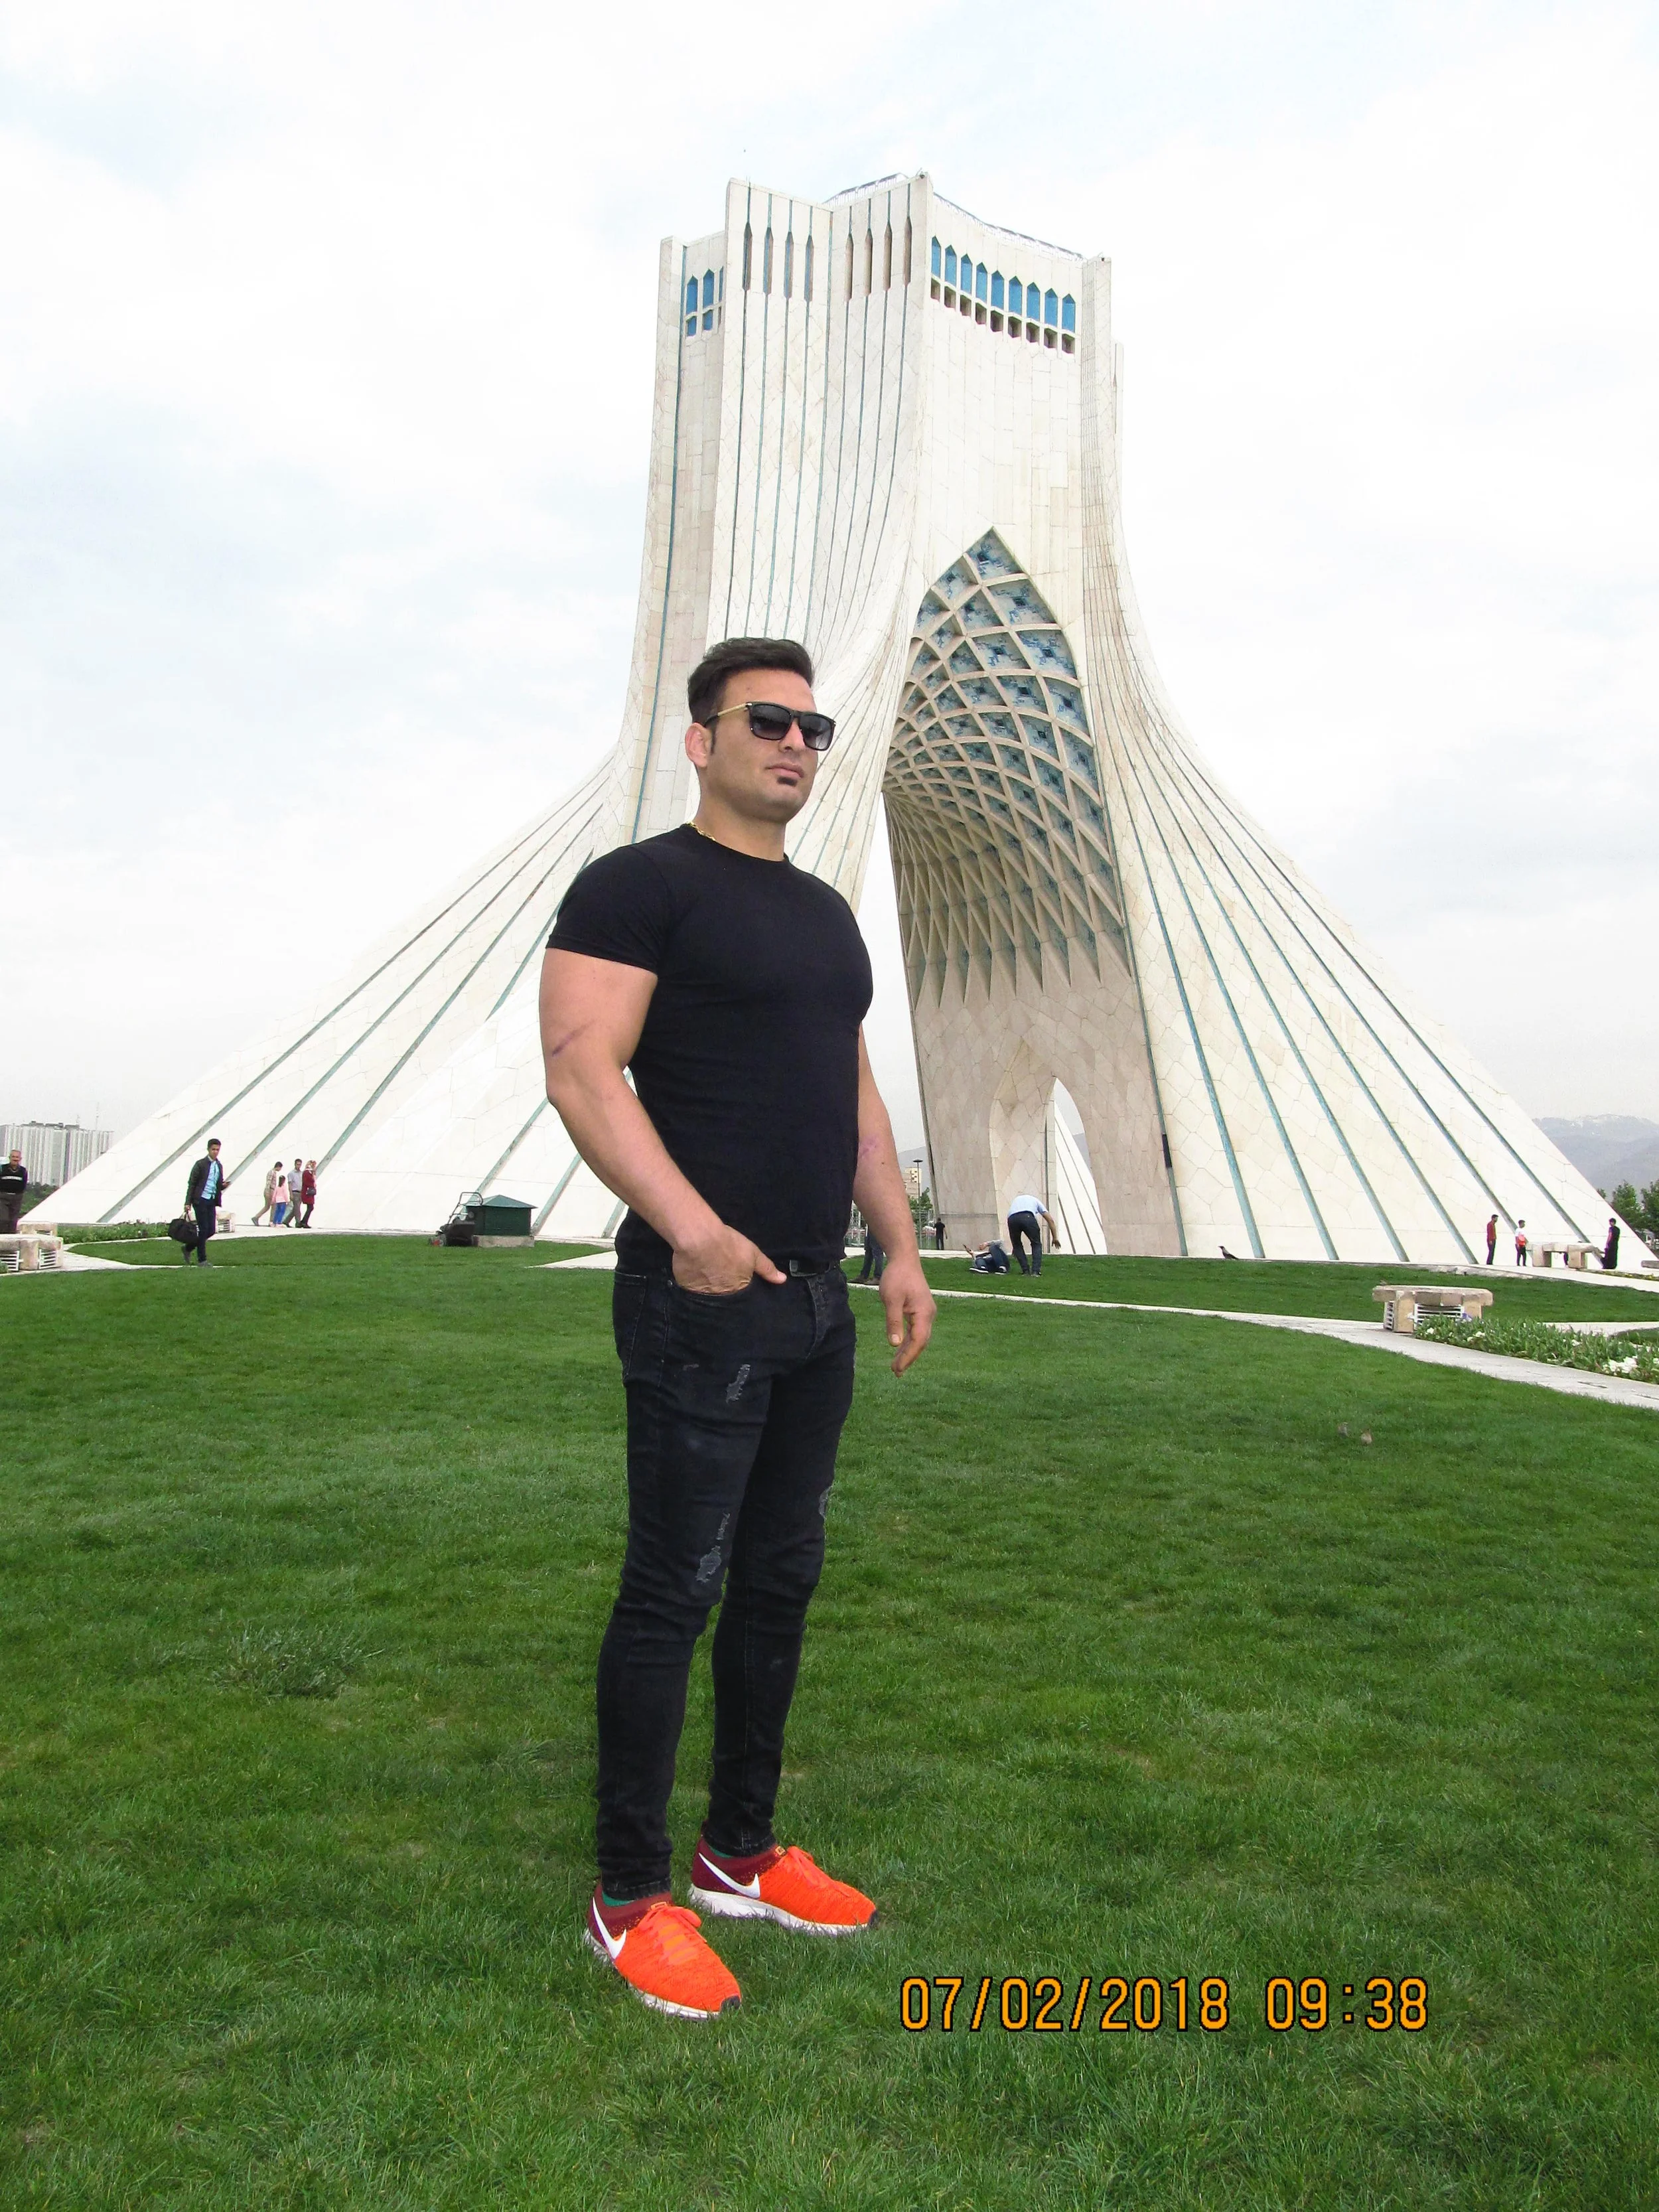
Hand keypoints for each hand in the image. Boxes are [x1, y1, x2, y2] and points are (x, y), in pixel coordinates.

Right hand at [672, 1221, 786, 1294]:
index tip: (737, 1282)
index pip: (741, 1295)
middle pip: (724, 1297)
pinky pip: (691, 1290)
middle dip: (724, 1292)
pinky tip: (693, 1277)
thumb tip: (782, 1280)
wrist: (700, 1239)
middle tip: (721, 1279)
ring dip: (708, 1290)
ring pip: (707, 1296)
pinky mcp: (686, 1288)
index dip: (739, 1288)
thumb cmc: (729, 1244)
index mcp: (738, 1288)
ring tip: (707, 1279)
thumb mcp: (753, 1253)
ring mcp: (703, 1294)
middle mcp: (722, 1296)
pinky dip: (693, 1286)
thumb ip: (767, 1268)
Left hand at [878, 1253, 935, 1373]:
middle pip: (920, 1342)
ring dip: (908, 1351)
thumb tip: (894, 1344)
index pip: (918, 1341)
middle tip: (896, 1372)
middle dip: (909, 1358)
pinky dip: (908, 1341)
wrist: (904, 1259)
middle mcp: (929, 1315)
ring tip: (896, 1367)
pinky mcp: (920, 1311)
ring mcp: (925, 1313)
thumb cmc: (897, 1276)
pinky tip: (900, 1349)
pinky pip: (916, 1330)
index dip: (908, 1357)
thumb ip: (893, 1321)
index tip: (897, 1368)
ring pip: (918, 1338)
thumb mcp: (891, 1299)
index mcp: (924, 1313)